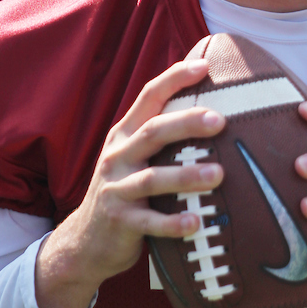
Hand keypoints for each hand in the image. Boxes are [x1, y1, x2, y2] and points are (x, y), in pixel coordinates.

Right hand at [36, 59, 224, 307]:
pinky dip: (173, 223)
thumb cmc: (125, 192)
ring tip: (219, 174)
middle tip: (221, 121)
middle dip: (186, 123)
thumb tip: (211, 108)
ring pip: (152, 178)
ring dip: (186, 176)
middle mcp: (117, 156)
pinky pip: (149, 223)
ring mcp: (116, 190)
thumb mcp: (134, 158)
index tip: (205, 66)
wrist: (85, 241)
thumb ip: (160, 136)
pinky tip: (197, 222)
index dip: (174, 79)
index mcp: (124, 135)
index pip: (149, 97)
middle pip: (152, 132)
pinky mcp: (120, 222)